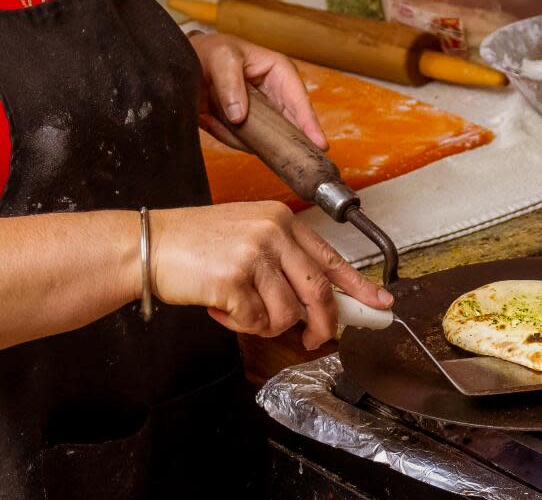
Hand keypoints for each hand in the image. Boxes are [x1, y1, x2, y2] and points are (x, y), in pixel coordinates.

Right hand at [149, 201, 390, 348]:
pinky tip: (219, 307)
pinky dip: (240, 325)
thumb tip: (319, 299)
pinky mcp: (233, 279)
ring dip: (266, 325)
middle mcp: (273, 232)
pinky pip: (255, 322)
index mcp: (281, 219)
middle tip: (314, 339)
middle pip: (318, 292)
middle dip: (322, 325)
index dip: (359, 286)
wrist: (145, 245)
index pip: (331, 258)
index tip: (380, 304)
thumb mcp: (249, 235)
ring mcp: (254, 254)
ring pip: (286, 314)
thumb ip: (285, 260)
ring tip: (239, 310)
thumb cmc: (195, 244)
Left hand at [189, 33, 327, 151]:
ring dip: (240, 135)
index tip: (319, 144)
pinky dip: (227, 136)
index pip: (300, 102)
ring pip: (267, 139)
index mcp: (281, 73)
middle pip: (290, 126)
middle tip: (286, 155)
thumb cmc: (211, 52)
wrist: (190, 63)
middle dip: (283, 139)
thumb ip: (230, 84)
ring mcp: (266, 114)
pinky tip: (210, 119)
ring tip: (213, 115)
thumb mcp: (221, 58)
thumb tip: (239, 116)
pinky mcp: (251, 127)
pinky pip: (246, 143)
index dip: (310, 124)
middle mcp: (278, 96)